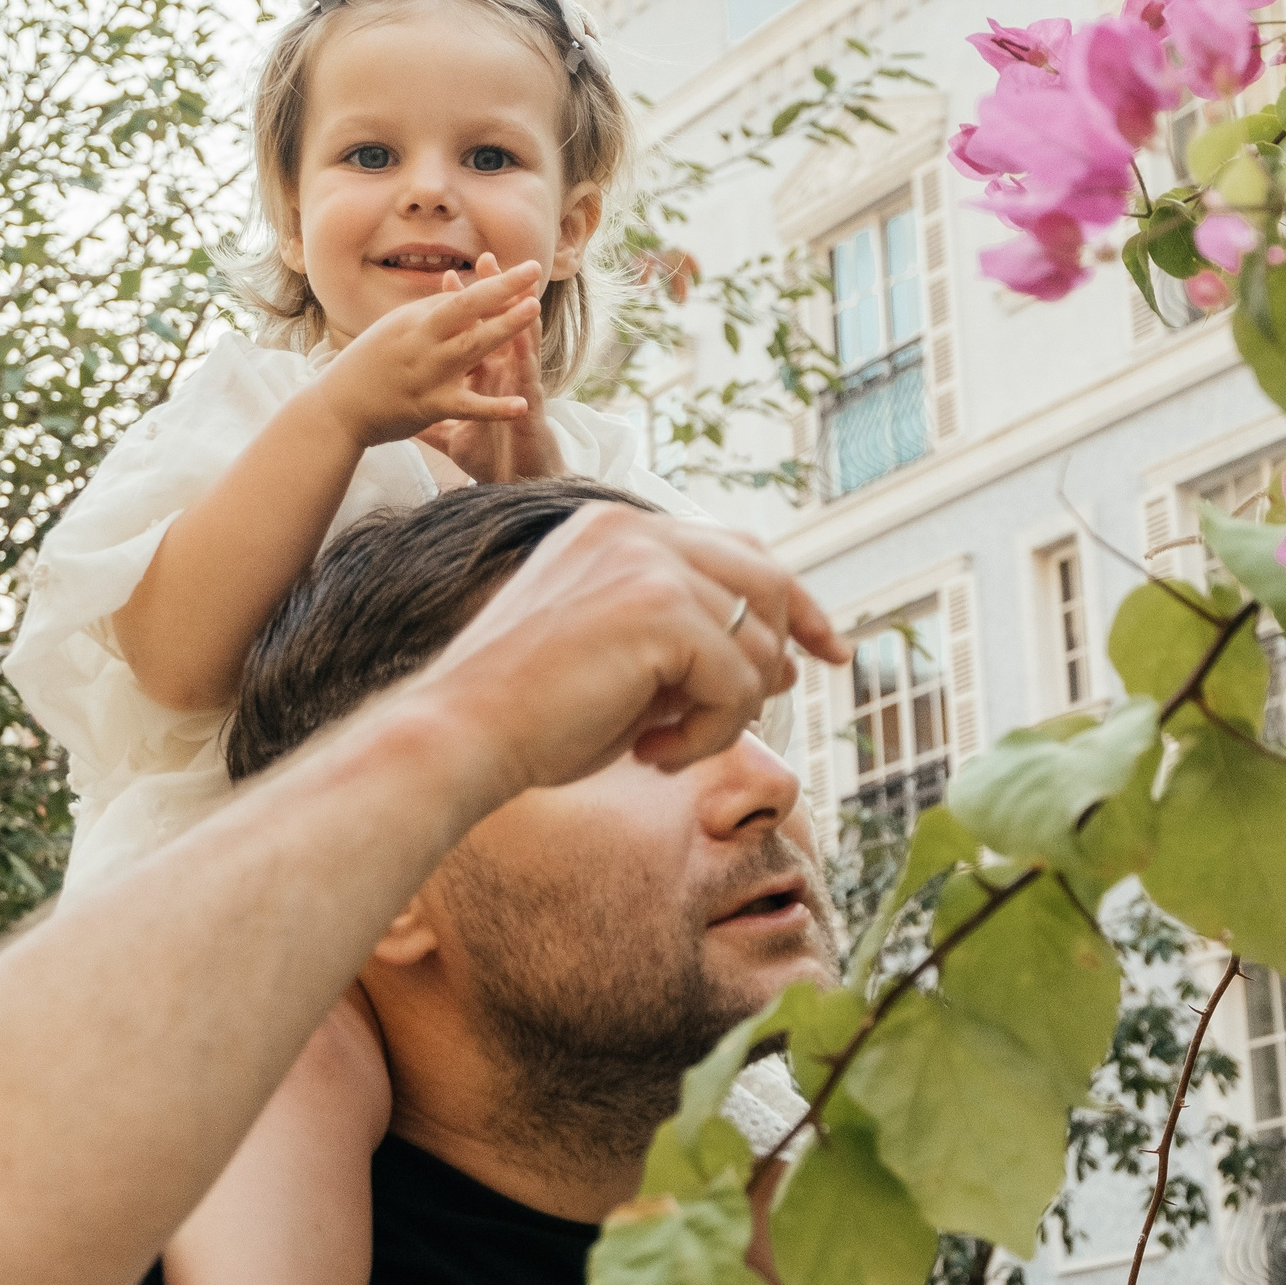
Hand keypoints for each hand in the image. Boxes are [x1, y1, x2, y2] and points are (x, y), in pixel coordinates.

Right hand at [301, 258, 544, 448]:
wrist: (336, 408)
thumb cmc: (368, 366)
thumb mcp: (395, 330)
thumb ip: (429, 314)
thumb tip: (459, 289)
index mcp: (414, 320)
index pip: (462, 297)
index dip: (496, 284)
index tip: (526, 269)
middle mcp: (420, 340)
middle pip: (466, 309)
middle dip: (502, 289)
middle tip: (534, 271)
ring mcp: (426, 372)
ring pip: (471, 347)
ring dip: (504, 327)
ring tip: (534, 312)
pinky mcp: (428, 406)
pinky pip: (467, 407)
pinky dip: (494, 408)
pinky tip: (521, 405)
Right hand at [408, 504, 844, 796]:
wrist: (461, 736)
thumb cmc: (528, 717)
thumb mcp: (620, 665)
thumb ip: (689, 647)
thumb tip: (784, 662)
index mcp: (613, 530)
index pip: (732, 550)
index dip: (788, 600)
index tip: (824, 649)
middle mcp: (633, 531)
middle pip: (765, 579)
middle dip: (792, 639)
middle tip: (787, 695)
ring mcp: (647, 563)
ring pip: (755, 640)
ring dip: (730, 709)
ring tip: (667, 745)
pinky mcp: (659, 609)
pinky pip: (737, 682)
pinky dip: (710, 734)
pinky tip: (653, 754)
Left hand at [440, 255, 565, 483]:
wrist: (517, 487)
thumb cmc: (490, 459)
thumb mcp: (453, 437)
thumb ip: (434, 419)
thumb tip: (408, 412)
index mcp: (484, 376)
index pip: (470, 333)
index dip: (459, 306)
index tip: (444, 275)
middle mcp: (504, 377)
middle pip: (496, 327)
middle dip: (491, 294)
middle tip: (485, 259)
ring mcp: (520, 391)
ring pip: (521, 347)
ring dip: (517, 315)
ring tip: (517, 285)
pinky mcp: (530, 411)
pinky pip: (528, 386)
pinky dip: (526, 365)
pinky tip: (524, 342)